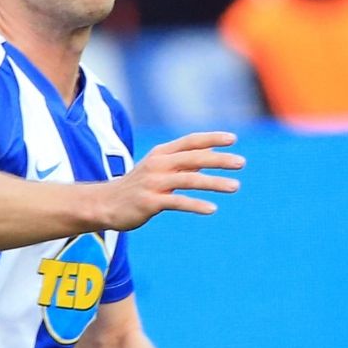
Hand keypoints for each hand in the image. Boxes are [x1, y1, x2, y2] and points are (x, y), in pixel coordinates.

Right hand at [97, 132, 243, 229]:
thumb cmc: (138, 186)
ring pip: (189, 179)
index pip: (190, 141)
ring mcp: (153, 183)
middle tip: (241, 163)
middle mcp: (158, 164)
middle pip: (194, 158)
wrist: (105, 204)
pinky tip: (212, 209)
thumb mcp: (159, 169)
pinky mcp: (149, 202)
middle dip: (219, 159)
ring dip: (214, 182)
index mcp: (161, 153)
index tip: (233, 139)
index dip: (211, 138)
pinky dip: (196, 204)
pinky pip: (177, 202)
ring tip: (235, 186)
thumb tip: (210, 158)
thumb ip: (183, 163)